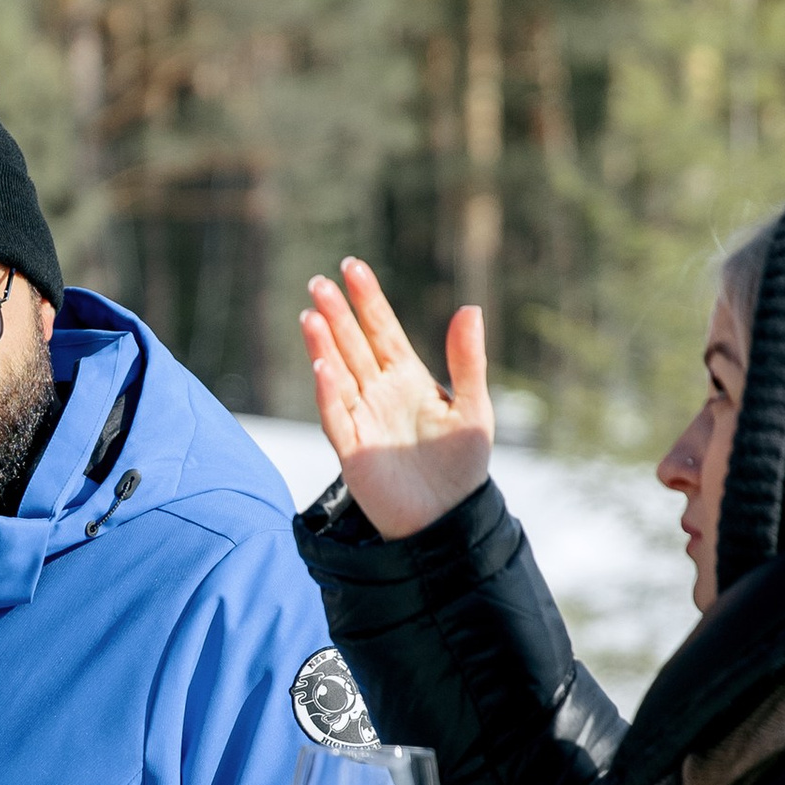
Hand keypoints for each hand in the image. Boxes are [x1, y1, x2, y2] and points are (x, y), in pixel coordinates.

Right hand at [301, 261, 493, 537]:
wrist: (448, 518)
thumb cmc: (462, 464)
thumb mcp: (473, 408)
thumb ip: (468, 359)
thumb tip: (470, 307)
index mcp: (407, 377)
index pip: (383, 329)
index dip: (367, 299)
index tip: (352, 266)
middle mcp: (378, 392)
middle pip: (353, 344)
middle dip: (337, 314)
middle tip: (319, 282)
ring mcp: (362, 418)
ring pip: (337, 373)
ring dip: (324, 345)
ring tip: (311, 315)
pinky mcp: (351, 449)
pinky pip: (336, 415)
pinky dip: (329, 392)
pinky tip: (323, 366)